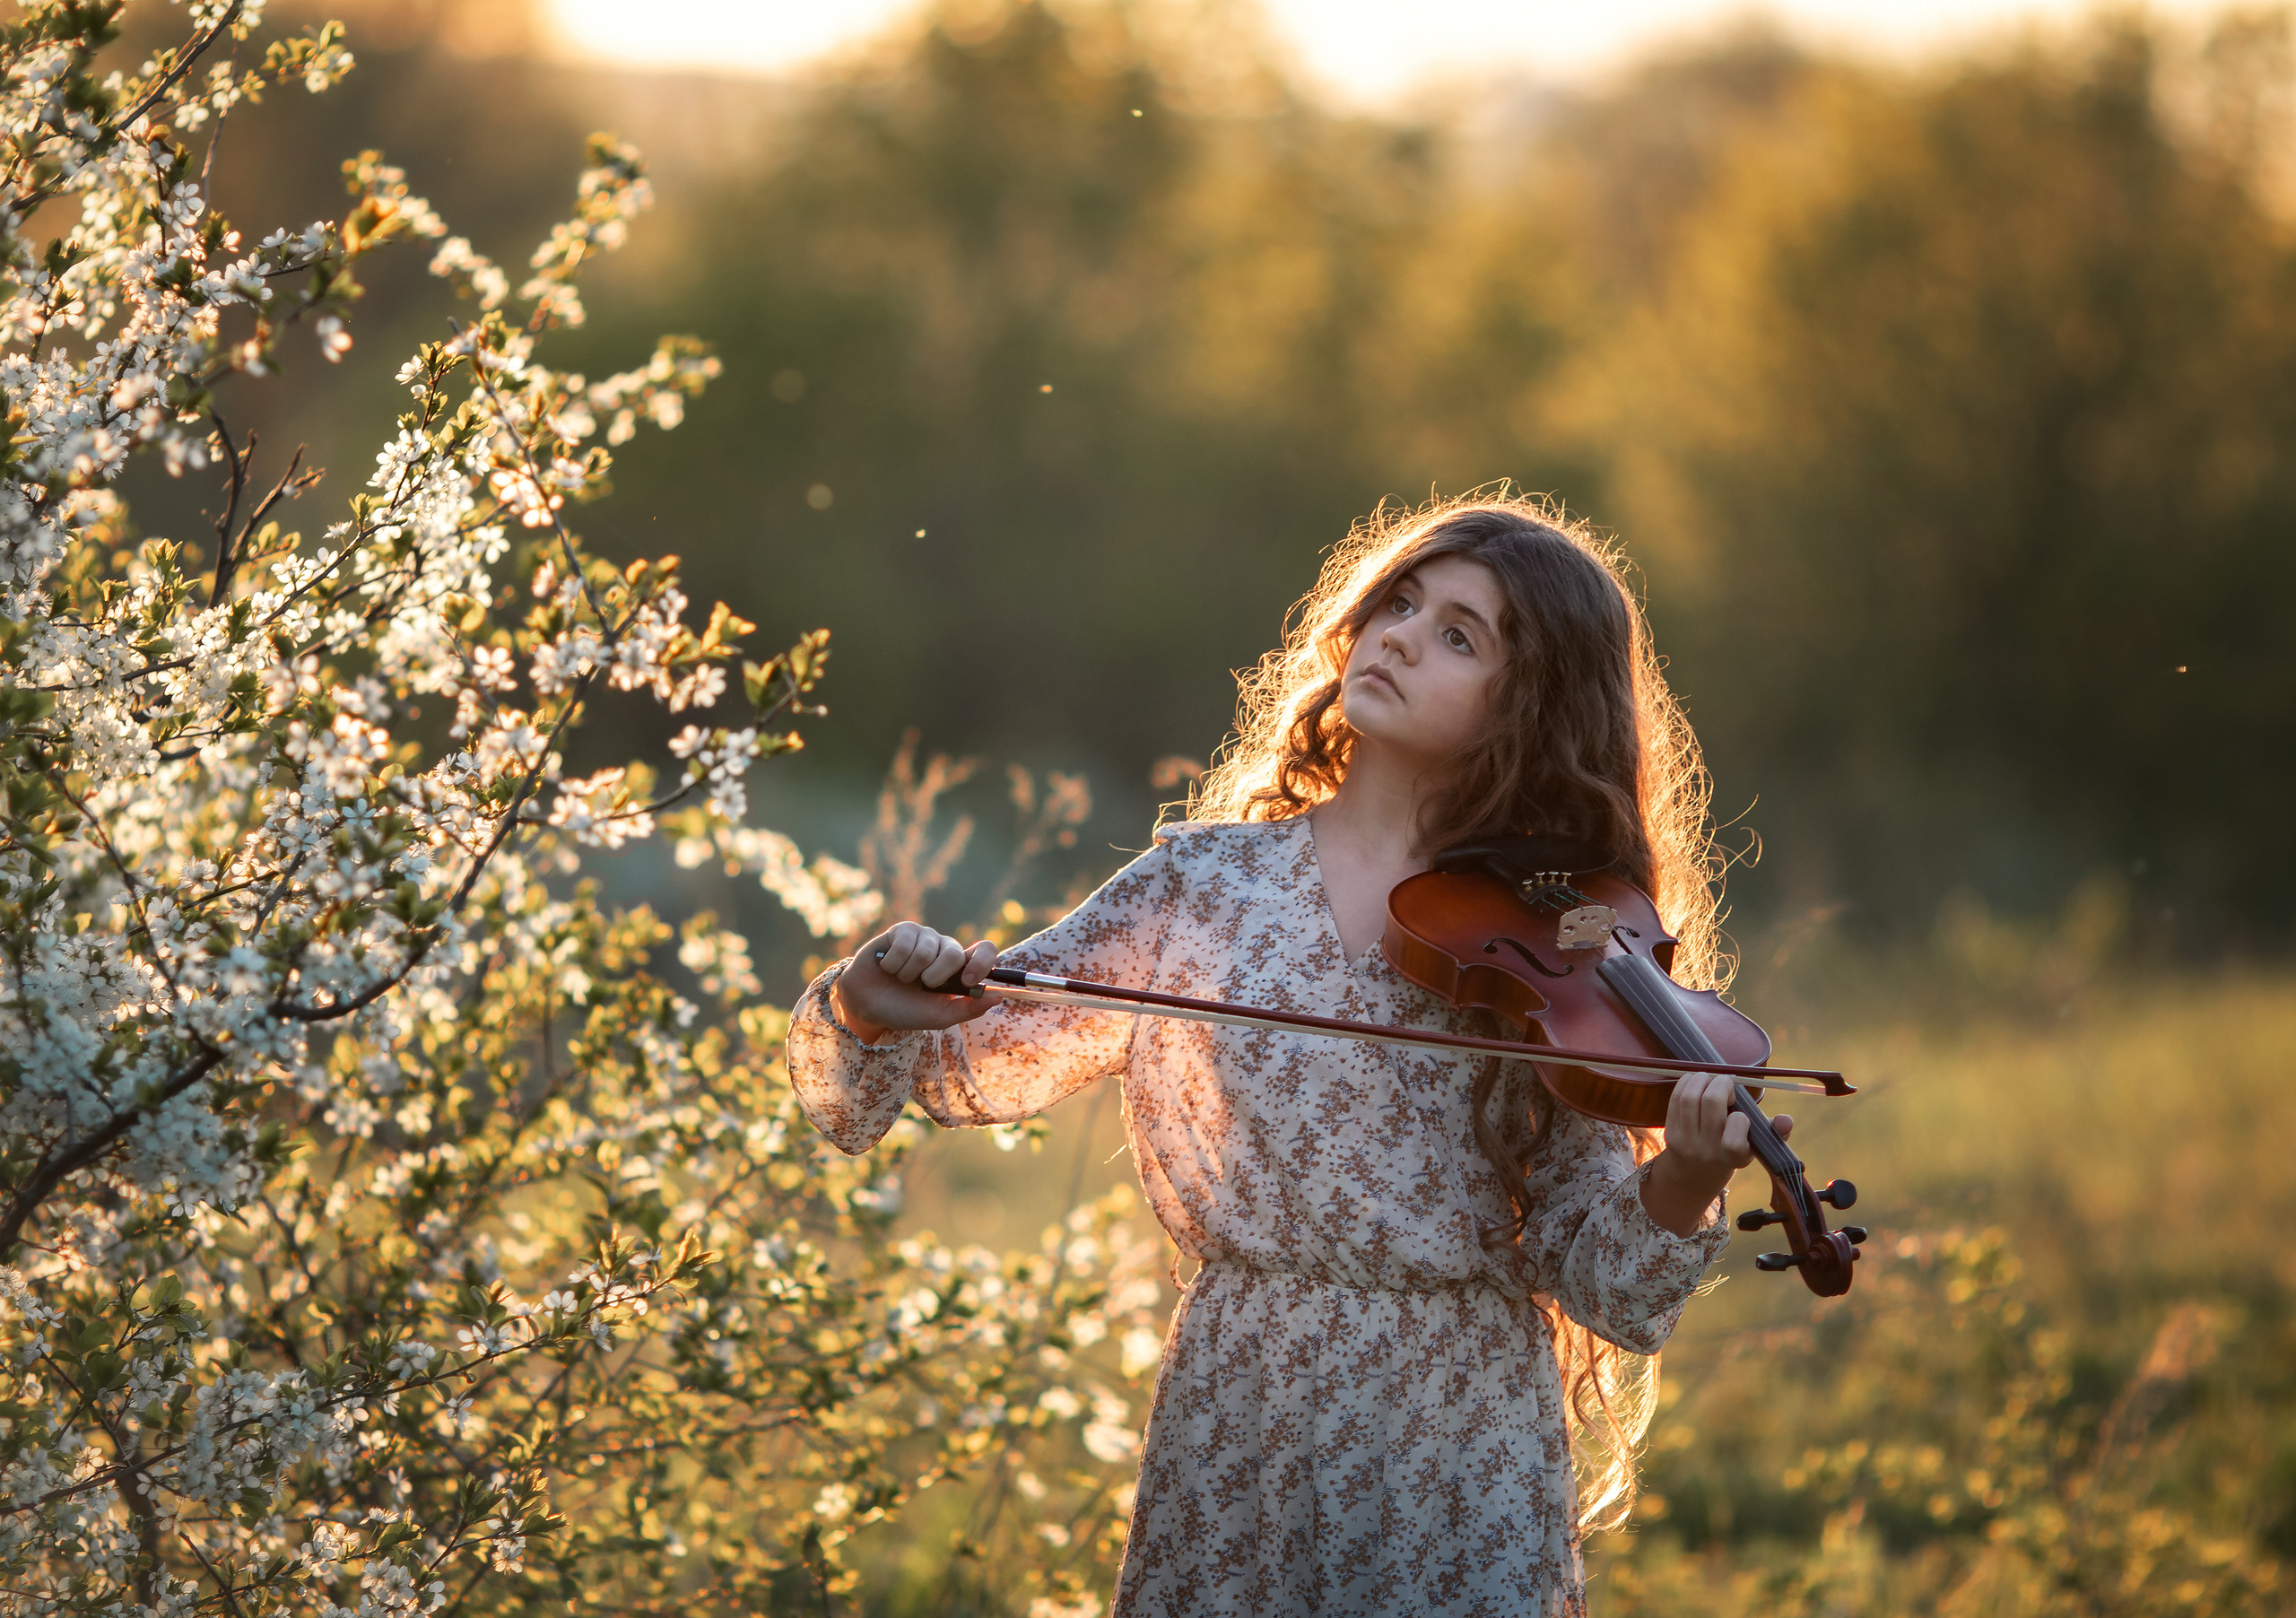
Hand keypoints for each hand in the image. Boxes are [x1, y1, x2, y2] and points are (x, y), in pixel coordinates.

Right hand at [830, 922, 1001, 1043]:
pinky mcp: (902, 930)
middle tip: (921, 985)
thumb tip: (997, 998)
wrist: (868, 1004)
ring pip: (925, 952)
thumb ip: (968, 1008)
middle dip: (934, 977)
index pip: (984, 950)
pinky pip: (904, 945)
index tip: (968, 981)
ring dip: (909, 974)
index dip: (981, 962)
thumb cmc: (906, 1009)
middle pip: (953, 953)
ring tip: (901, 978)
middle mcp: (944, 948)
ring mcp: (924, 937)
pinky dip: (893, 964)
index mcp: (959, 967)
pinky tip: (888, 967)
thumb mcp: (939, 1016)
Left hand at [1639, 1071, 1794, 1237]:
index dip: (1740, 1117)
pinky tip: (1696, 1081)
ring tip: (1711, 1079)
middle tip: (1726, 1084)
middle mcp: (1709, 1151)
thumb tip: (1786, 1120)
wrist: (1696, 1173)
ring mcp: (1687, 1141)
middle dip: (1721, 1084)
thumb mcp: (1757, 1145)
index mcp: (1734, 1156)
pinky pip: (1676, 1099)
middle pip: (1711, 1103)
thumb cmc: (1734, 1149)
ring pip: (1690, 1097)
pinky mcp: (1670, 1133)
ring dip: (1702, 1079)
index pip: (1736, 1133)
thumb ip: (1775, 1132)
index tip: (1740, 1114)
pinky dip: (1686, 1083)